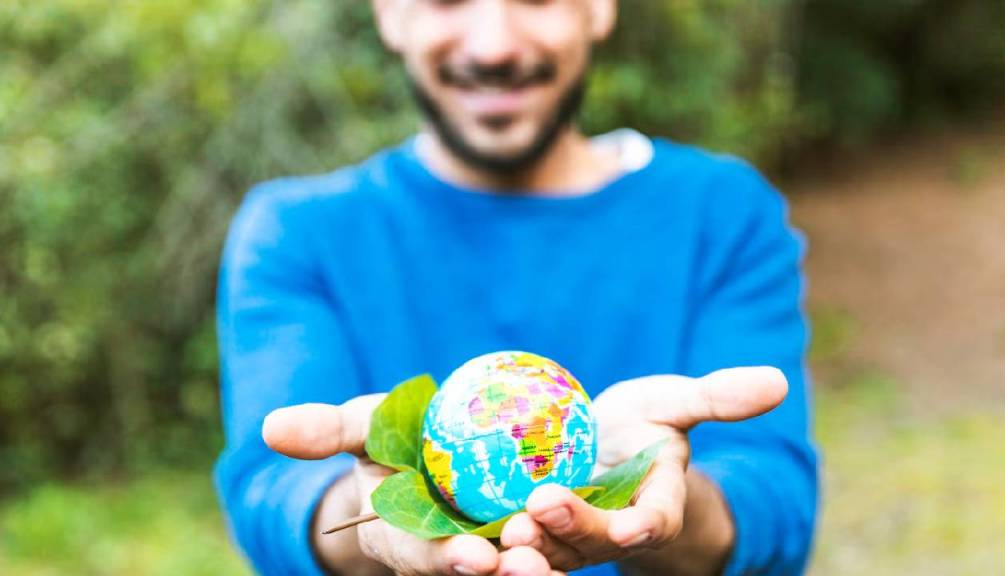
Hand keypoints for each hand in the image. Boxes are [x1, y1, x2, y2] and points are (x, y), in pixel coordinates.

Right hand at [263, 395, 564, 575]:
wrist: (446, 447)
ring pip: (521, 563)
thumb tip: (269, 428)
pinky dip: (573, 539)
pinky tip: (607, 531)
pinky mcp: (533, 533)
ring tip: (561, 555)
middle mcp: (450, 555)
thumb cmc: (396, 438)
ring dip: (542, 563)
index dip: (443, 561)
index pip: (422, 557)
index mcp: (403, 539)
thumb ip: (328, 429)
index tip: (472, 558)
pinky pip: (556, 541)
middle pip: (478, 571)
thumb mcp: (367, 425)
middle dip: (502, 574)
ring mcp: (494, 547)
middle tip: (528, 566)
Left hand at [498, 367, 787, 572]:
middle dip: (570, 531)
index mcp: (654, 503)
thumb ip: (717, 397)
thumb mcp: (675, 403)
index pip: (656, 520)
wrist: (602, 451)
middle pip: (594, 541)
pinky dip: (488, 551)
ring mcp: (570, 541)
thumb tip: (778, 380)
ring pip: (549, 557)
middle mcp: (612, 532)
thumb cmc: (643, 425)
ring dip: (524, 554)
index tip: (634, 526)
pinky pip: (510, 550)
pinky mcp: (532, 536)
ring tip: (498, 538)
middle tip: (538, 510)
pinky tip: (461, 543)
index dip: (646, 526)